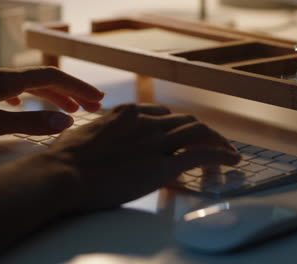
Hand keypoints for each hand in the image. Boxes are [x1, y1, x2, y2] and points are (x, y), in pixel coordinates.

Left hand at [0, 67, 103, 140]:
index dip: (78, 87)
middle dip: (71, 91)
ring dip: (53, 96)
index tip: (97, 99)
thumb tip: (66, 122)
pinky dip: (30, 98)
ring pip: (31, 86)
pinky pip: (15, 92)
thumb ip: (29, 124)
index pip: (53, 77)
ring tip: (69, 108)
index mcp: (7, 80)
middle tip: (92, 105)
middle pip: (46, 79)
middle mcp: (2, 78)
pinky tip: (26, 106)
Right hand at [46, 103, 240, 210]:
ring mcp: (156, 142)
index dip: (175, 125)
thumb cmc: (64, 158)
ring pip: (199, 132)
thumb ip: (96, 133)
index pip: (162, 114)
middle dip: (201, 131)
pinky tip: (232, 160)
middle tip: (211, 142)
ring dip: (217, 141)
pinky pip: (202, 155)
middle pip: (185, 121)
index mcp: (126, 113)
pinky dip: (221, 156)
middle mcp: (145, 122)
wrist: (64, 173)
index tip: (180, 134)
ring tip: (229, 152)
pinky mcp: (162, 165)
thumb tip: (93, 137)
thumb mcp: (82, 135)